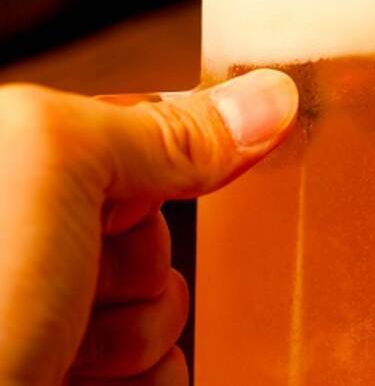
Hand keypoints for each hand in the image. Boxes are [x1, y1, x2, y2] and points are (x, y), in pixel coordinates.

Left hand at [0, 70, 296, 384]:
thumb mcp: (51, 168)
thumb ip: (157, 127)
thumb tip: (266, 99)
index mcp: (8, 163)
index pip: (132, 132)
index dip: (171, 156)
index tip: (182, 176)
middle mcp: (19, 238)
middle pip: (155, 227)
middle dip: (140, 264)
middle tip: (77, 286)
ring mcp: (40, 317)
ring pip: (164, 307)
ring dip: (139, 335)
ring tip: (62, 355)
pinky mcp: (67, 375)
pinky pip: (162, 371)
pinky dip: (145, 381)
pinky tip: (86, 382)